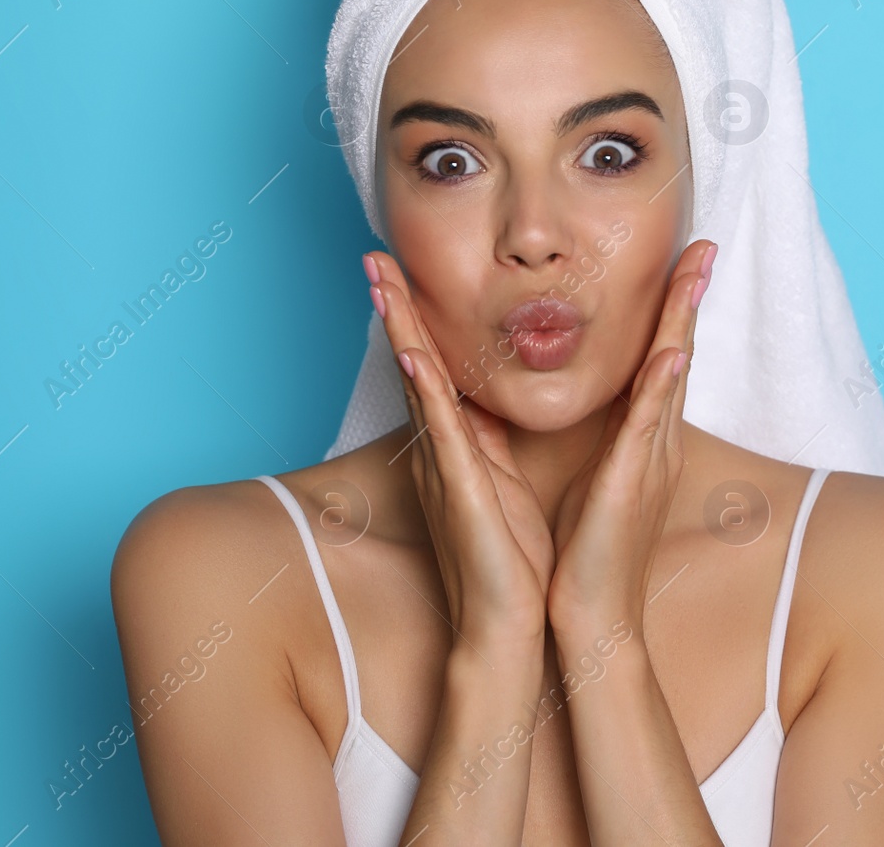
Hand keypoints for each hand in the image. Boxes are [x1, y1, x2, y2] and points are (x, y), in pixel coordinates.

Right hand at [364, 250, 554, 651]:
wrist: (505, 628)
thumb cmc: (509, 562)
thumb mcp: (501, 485)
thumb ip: (489, 443)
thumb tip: (487, 407)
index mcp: (456, 447)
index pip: (431, 368)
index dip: (414, 317)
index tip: (401, 270)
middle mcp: (439, 450)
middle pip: (411, 362)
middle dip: (392, 307)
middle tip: (373, 254)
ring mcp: (443, 467)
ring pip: (417, 384)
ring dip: (398, 329)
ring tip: (380, 279)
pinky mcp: (459, 491)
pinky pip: (441, 431)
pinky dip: (426, 390)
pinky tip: (413, 353)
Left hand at [546, 240, 715, 642]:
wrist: (590, 616)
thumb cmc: (585, 551)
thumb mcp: (588, 476)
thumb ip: (593, 437)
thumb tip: (573, 399)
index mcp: (641, 438)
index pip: (658, 359)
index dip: (670, 309)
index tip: (679, 260)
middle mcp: (656, 441)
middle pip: (677, 352)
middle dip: (690, 296)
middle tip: (704, 243)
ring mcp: (651, 459)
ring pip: (672, 374)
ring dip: (683, 319)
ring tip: (696, 268)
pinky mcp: (635, 482)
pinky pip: (649, 425)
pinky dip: (662, 387)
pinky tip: (671, 350)